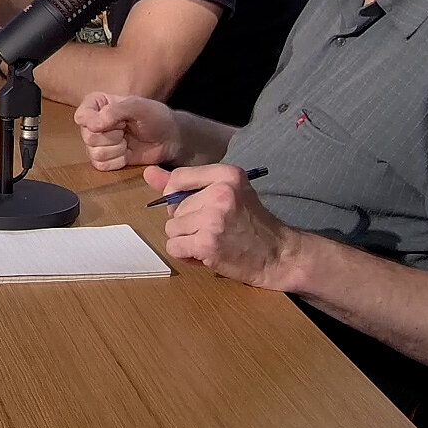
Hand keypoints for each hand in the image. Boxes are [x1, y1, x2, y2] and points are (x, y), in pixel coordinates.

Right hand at [76, 93, 180, 168]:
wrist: (169, 139)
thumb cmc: (156, 117)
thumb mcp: (139, 106)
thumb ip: (116, 110)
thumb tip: (95, 125)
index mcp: (97, 104)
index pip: (82, 116)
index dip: (95, 122)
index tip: (118, 122)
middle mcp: (93, 123)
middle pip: (88, 137)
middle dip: (112, 136)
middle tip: (126, 129)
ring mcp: (97, 142)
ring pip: (94, 152)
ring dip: (117, 149)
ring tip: (128, 141)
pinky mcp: (104, 159)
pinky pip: (100, 165)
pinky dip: (117, 161)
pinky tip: (127, 153)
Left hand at [145, 164, 298, 290]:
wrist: (278, 255)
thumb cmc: (251, 223)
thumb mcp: (226, 193)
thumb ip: (186, 183)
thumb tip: (148, 172)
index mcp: (227, 174)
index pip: (178, 178)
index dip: (178, 196)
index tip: (195, 207)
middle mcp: (220, 193)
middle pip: (174, 207)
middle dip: (187, 222)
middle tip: (214, 229)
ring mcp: (213, 218)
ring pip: (172, 228)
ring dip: (187, 239)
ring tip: (211, 241)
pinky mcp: (207, 242)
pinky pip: (174, 246)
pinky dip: (186, 254)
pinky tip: (207, 253)